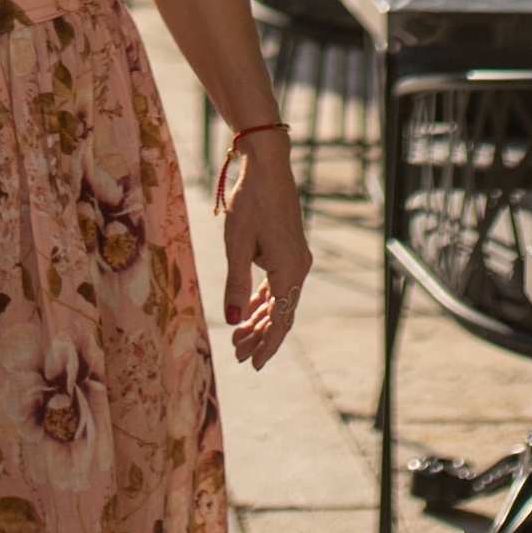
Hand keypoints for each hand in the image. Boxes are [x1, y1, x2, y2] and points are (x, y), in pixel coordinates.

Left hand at [219, 132, 308, 371]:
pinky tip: (249, 309)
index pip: (280, 320)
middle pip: (281, 313)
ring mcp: (297, 259)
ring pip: (280, 300)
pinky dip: (264, 299)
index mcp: (290, 271)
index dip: (266, 345)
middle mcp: (299, 268)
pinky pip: (279, 283)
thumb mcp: (237, 245)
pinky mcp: (290, 250)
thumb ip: (236, 284)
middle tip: (237, 354)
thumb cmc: (250, 202)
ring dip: (260, 318)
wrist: (267, 167)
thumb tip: (233, 320)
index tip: (252, 365)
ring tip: (239, 337)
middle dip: (260, 336)